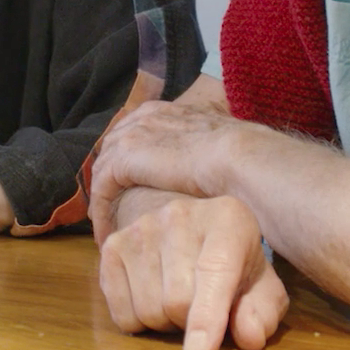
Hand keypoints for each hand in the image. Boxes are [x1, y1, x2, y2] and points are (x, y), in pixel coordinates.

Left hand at [89, 100, 255, 235]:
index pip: (139, 132)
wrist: (244, 161)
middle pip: (114, 147)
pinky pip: (101, 189)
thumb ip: (214, 152)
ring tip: (108, 230)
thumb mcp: (227, 148)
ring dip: (104, 201)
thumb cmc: (247, 160)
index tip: (134, 186)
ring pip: (104, 170)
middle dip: (111, 178)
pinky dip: (101, 214)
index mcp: (171, 111)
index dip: (133, 160)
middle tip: (113, 210)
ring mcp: (133, 135)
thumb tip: (223, 168)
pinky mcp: (124, 159)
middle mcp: (147, 117)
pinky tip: (106, 238)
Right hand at [98, 194, 288, 349]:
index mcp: (228, 219)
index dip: (208, 315)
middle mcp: (179, 214)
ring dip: (166, 322)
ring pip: (148, 309)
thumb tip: (249, 336)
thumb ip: (261, 311)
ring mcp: (141, 227)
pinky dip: (138, 321)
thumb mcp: (260, 285)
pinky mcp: (112, 246)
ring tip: (179, 302)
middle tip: (202, 310)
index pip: (215, 270)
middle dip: (192, 322)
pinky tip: (154, 298)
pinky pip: (121, 312)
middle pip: (177, 300)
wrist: (191, 228)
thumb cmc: (233, 263)